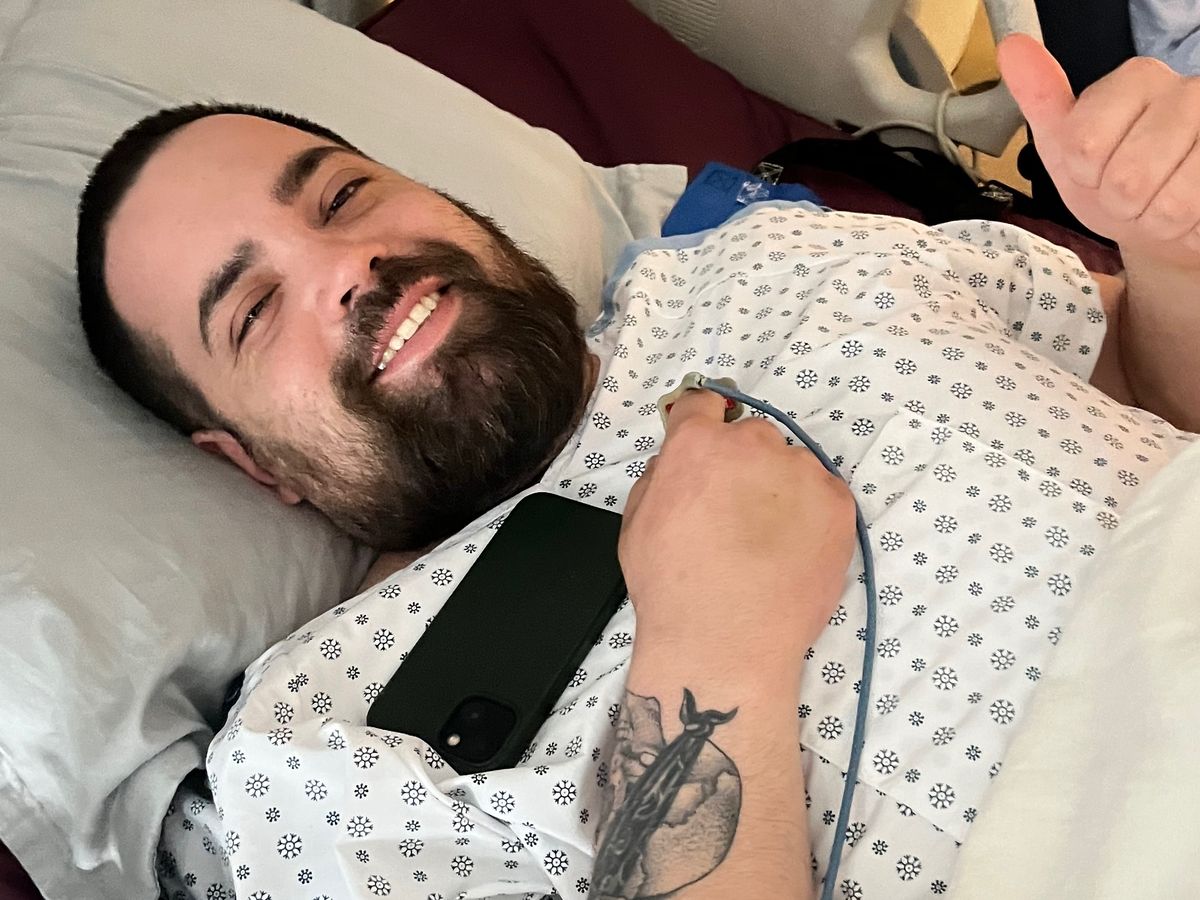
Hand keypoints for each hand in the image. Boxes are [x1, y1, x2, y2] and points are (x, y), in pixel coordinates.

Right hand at [618, 390, 856, 679]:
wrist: (725, 644)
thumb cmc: (671, 589)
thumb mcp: (637, 522)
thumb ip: (661, 475)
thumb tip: (679, 461)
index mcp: (697, 444)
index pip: (702, 404)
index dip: (702, 424)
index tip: (707, 445)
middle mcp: (753, 445)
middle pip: (751, 437)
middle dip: (743, 465)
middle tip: (735, 514)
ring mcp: (801, 472)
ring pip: (791, 466)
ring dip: (780, 490)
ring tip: (768, 543)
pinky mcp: (838, 505)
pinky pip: (823, 494)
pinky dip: (811, 515)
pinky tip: (792, 552)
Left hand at [998, 34, 1199, 268]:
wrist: (1160, 222)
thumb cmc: (1113, 183)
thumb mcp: (1065, 146)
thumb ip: (1040, 99)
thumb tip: (1013, 49)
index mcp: (1137, 80)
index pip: (1084, 143)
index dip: (1084, 174)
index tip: (1095, 169)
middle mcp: (1187, 90)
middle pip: (1127, 177)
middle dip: (1120, 203)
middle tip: (1130, 192)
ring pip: (1167, 201)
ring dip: (1152, 219)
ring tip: (1157, 201)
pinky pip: (1191, 211)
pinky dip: (1181, 227)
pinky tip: (1184, 209)